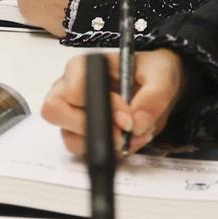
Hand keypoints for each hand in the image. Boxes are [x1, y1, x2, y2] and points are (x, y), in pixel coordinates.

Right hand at [41, 49, 182, 156]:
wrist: (156, 86)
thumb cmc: (151, 72)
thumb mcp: (161, 75)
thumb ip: (153, 95)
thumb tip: (136, 123)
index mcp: (83, 67)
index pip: (74, 89)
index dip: (101, 107)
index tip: (127, 117)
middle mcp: (69, 88)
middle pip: (56, 112)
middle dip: (94, 128)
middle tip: (124, 133)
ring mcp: (70, 113)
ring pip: (69, 137)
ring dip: (104, 142)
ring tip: (132, 135)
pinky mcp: (79, 134)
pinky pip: (82, 150)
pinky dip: (107, 151)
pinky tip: (126, 141)